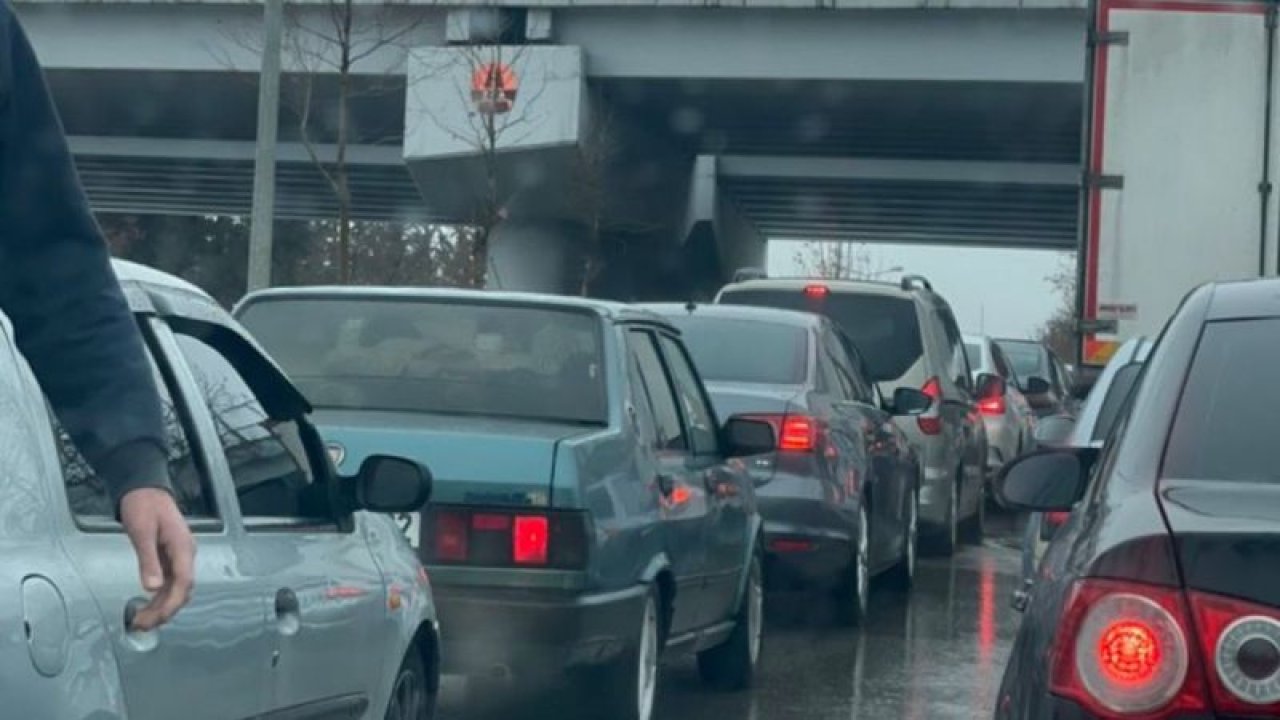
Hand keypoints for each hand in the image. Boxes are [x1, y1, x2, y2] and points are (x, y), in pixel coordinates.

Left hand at [119, 488, 195, 630]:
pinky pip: (171, 582)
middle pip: (182, 591)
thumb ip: (148, 561)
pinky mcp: (172, 556)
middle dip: (164, 611)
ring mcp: (180, 555)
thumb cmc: (143, 505)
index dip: (170, 605)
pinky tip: (149, 604)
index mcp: (183, 547)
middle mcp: (186, 553)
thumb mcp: (142, 531)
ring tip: (143, 620)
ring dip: (162, 607)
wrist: (145, 487)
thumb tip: (152, 588)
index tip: (153, 619)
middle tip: (143, 625)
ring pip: (177, 589)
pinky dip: (161, 597)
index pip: (183, 584)